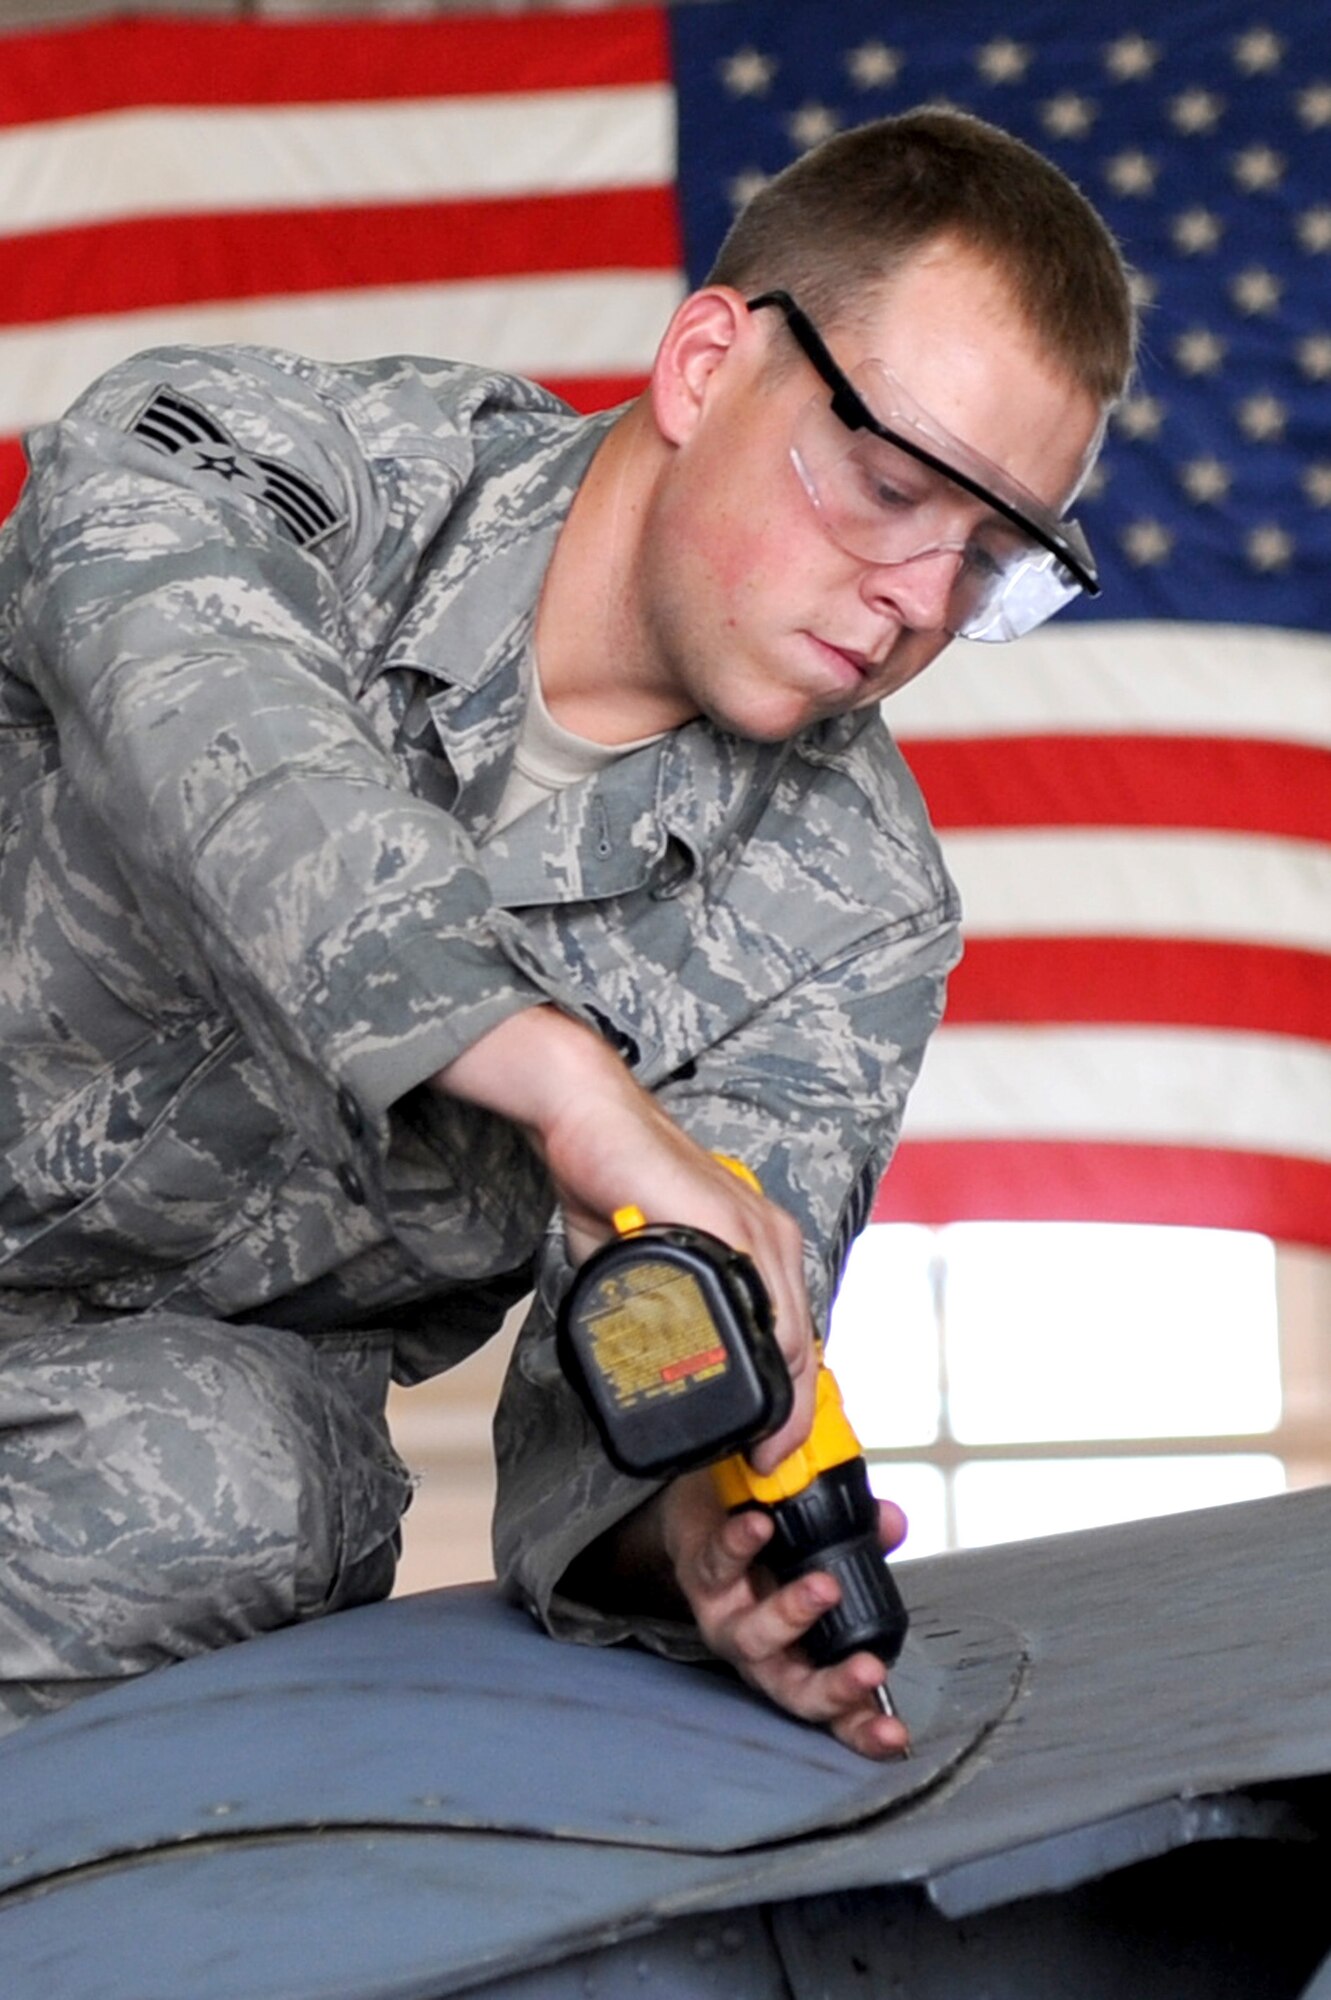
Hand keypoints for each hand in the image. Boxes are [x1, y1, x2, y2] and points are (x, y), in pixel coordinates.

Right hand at [435, 1006, 817, 1462]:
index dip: (788, 1397)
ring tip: (764, 1448)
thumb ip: (653, 1300)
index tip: (771, 1444)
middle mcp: (770, 1238)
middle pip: (801, 1344)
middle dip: (792, 1413)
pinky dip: (763, 1360)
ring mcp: (755, 1231)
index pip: (791, 1334)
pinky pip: (764, 1308)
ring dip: (783, 1399)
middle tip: (769, 1462)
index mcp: (759, 1244)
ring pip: (791, 1335)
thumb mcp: (646, 1256)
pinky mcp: (730, 1226)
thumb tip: (642, 1354)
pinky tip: (751, 1396)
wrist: (588, 1119)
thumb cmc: (616, 1179)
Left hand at [658, 1470, 911, 1759]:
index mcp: (802, 1655)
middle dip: (834, 1688)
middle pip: (796, 1692)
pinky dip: (740, 1546)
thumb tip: (892, 1523)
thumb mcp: (824, 1552)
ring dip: (791, 1615)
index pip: (837, 1706)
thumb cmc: (770, 1551)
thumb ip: (864, 1543)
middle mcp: (764, 1653)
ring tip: (824, 1587)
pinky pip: (718, 1566)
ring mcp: (729, 1621)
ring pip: (753, 1637)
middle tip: (869, 1669)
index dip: (865, 1726)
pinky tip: (760, 1527)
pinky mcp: (699, 1579)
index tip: (895, 1735)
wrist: (703, 1518)